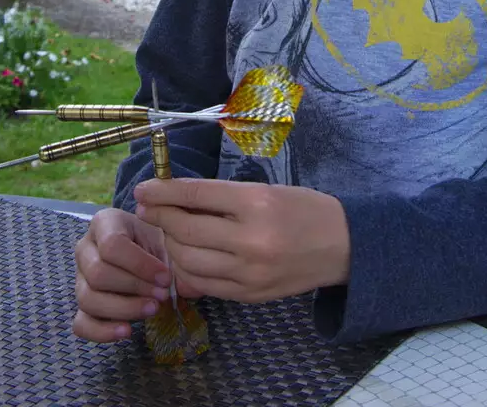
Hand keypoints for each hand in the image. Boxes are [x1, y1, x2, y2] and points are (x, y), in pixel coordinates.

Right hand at [72, 207, 173, 342]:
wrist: (156, 252)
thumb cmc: (160, 241)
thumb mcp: (166, 235)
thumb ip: (167, 249)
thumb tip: (170, 279)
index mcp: (104, 223)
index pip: (111, 245)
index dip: (140, 265)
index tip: (166, 276)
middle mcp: (85, 249)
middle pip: (97, 274)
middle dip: (134, 288)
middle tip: (162, 294)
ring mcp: (80, 278)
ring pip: (87, 299)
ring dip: (124, 309)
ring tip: (152, 309)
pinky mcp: (84, 305)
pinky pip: (81, 324)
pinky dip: (102, 331)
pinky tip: (127, 331)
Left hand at [133, 178, 350, 303]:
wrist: (344, 247)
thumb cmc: (304, 210)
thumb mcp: (266, 191)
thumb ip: (223, 198)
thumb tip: (175, 200)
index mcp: (257, 203)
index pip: (196, 195)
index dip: (163, 192)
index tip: (143, 190)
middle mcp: (250, 239)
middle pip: (186, 230)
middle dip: (159, 219)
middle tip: (147, 211)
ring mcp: (249, 273)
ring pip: (188, 261)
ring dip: (169, 246)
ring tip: (166, 234)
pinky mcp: (249, 295)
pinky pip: (204, 284)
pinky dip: (187, 270)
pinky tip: (183, 258)